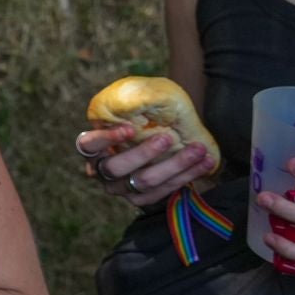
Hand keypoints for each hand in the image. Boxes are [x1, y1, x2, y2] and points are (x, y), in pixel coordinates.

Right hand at [77, 125, 214, 209]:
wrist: (147, 161)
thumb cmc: (137, 132)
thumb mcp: (129, 120)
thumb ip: (133, 112)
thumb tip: (152, 93)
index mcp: (93, 150)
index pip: (89, 145)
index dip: (107, 138)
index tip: (130, 128)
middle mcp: (101, 172)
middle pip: (117, 167)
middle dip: (144, 153)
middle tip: (168, 138)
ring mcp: (120, 189)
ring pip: (145, 181)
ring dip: (175, 164)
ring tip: (198, 149)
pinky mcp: (140, 201)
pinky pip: (163, 191)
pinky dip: (187, 176)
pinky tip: (205, 163)